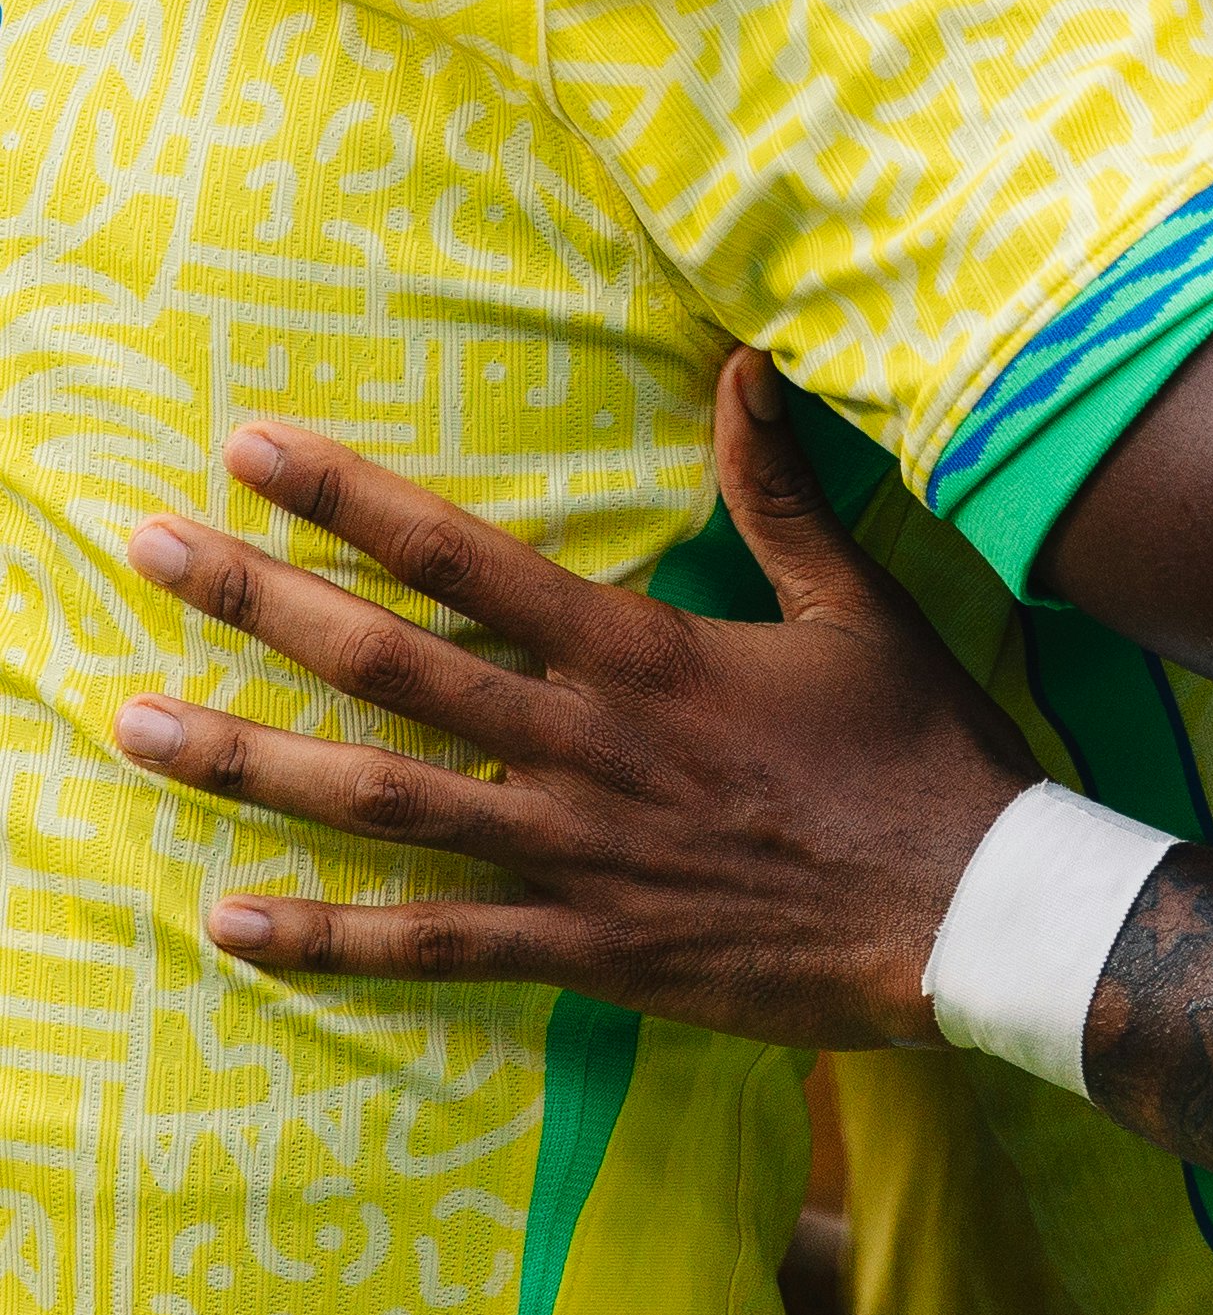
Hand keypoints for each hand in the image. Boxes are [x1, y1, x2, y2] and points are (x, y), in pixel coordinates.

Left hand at [111, 352, 1038, 1047]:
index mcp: (648, 655)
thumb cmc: (925, 755)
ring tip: (134, 725)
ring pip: (382, 800)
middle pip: (388, 663)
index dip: (349, 496)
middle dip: (254, 600)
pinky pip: (437, 943)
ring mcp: (580, 854)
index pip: (465, 558)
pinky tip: (231, 922)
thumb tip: (744, 365)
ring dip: (247, 762)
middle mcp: (590, 747)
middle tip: (145, 549)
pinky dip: (329, 938)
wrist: (976, 914)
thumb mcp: (861, 608)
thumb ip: (779, 494)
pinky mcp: (593, 948)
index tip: (250, 446)